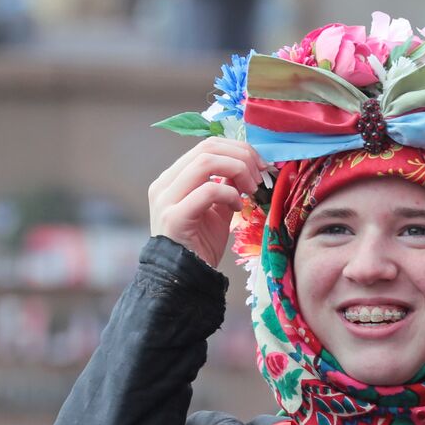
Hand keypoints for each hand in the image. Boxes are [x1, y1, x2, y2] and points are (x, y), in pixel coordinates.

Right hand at [148, 138, 266, 266]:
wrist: (185, 278)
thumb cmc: (201, 245)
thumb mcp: (218, 208)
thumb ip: (227, 185)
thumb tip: (247, 165)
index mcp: (173, 178)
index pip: (206, 146)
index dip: (238, 149)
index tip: (260, 164)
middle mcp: (165, 184)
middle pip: (207, 148)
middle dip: (241, 156)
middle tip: (260, 174)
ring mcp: (166, 199)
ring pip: (205, 162)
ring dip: (237, 170)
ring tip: (251, 188)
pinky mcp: (174, 216)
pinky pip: (207, 191)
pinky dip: (229, 194)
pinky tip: (237, 207)